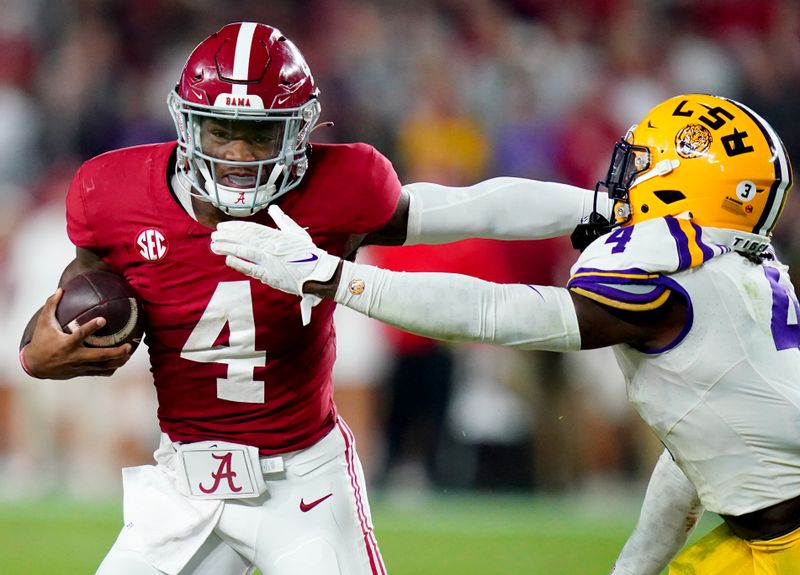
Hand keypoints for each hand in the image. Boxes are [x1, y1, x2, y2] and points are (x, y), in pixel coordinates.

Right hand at [22, 289, 133, 378]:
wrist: (35, 366)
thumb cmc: (40, 341)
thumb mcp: (43, 323)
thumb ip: (51, 305)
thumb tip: (61, 289)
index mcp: (66, 344)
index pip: (80, 335)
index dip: (91, 327)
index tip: (103, 319)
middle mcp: (74, 356)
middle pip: (98, 356)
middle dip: (115, 352)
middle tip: (128, 346)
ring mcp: (79, 366)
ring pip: (102, 366)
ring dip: (117, 361)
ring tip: (130, 353)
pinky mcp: (81, 372)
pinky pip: (99, 372)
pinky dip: (111, 368)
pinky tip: (120, 362)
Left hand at [210, 205, 340, 324]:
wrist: (319, 273)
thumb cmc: (309, 254)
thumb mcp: (297, 233)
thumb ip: (283, 220)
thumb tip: (273, 208)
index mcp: (277, 236)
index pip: (251, 229)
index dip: (235, 227)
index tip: (223, 226)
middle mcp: (271, 247)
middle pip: (244, 238)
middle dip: (227, 236)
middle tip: (214, 234)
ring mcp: (270, 261)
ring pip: (244, 251)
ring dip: (228, 247)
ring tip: (215, 245)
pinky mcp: (270, 275)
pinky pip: (251, 268)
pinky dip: (239, 263)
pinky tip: (227, 258)